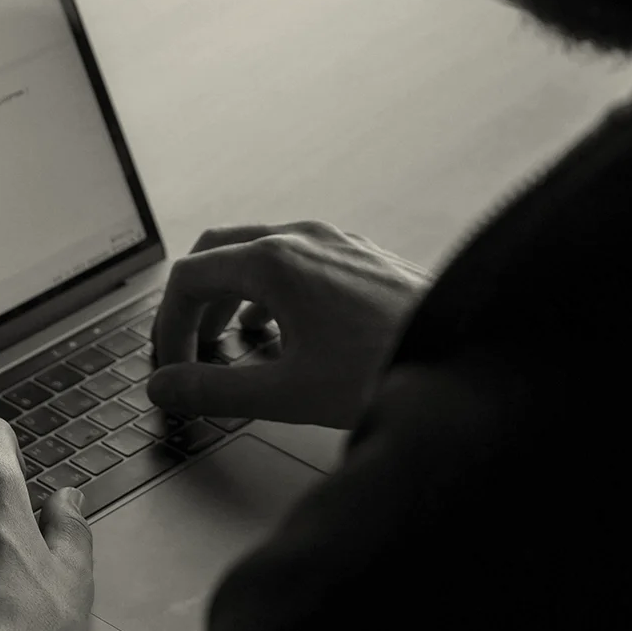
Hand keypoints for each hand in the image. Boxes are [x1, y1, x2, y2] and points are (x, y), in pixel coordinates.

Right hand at [145, 221, 430, 429]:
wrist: (464, 358)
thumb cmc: (387, 369)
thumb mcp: (287, 392)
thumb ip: (214, 392)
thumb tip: (166, 388)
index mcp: (276, 262)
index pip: (189, 278)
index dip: (168, 327)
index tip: (173, 368)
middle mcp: (303, 238)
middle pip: (217, 253)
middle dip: (194, 304)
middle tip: (188, 348)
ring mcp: (335, 242)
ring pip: (258, 252)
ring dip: (231, 295)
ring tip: (228, 343)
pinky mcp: (361, 256)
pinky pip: (296, 259)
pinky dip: (270, 290)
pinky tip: (283, 330)